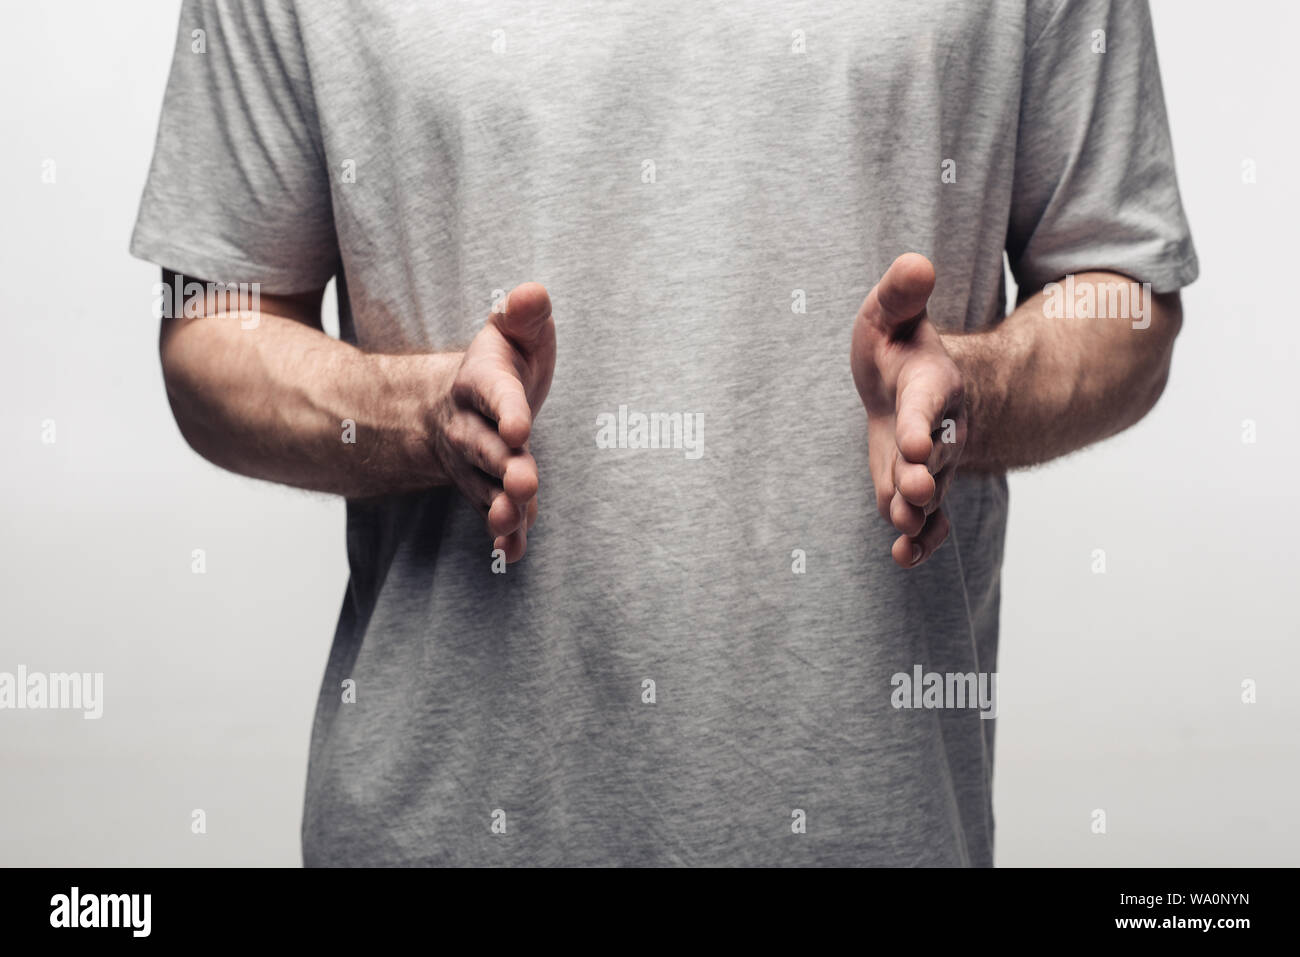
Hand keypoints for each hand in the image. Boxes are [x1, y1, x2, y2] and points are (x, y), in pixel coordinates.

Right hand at [431, 282, 555, 562]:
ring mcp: (473, 463)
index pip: (493, 393)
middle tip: (525, 481)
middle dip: (504, 466)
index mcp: (480, 381)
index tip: (520, 425)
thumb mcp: (513, 332)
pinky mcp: (484, 489)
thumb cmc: (502, 361)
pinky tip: (513, 553)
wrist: (458, 402)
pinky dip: (502, 534)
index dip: (506, 409)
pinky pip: (490, 512)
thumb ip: (525, 315)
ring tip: (513, 521)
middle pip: (485, 449)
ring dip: (500, 506)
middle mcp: (469, 426)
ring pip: (484, 487)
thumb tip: (533, 292)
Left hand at [851, 254, 965, 567]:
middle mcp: (940, 429)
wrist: (919, 386)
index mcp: (932, 385)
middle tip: (913, 494)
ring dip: (917, 512)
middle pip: (935, 458)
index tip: (914, 443)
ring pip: (930, 494)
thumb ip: (902, 293)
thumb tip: (915, 262)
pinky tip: (904, 556)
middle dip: (923, 477)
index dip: (921, 424)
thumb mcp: (894, 314)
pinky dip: (919, 540)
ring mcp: (933, 464)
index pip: (927, 407)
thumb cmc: (899, 349)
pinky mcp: (920, 488)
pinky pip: (927, 521)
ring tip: (903, 526)